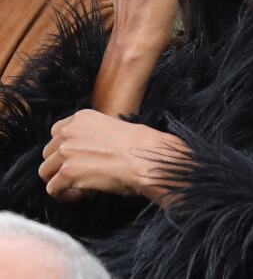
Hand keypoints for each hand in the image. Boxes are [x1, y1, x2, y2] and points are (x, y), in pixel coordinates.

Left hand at [38, 110, 186, 202]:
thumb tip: (86, 153)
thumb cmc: (139, 144)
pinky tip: (83, 195)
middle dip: (61, 166)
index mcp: (82, 117)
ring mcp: (67, 151)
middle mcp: (70, 131)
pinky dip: (65, 195)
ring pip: (46, 171)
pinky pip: (53, 189)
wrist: (146, 156)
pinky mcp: (67, 173)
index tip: (77, 159)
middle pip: (48, 153)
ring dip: (60, 181)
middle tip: (80, 175)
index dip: (64, 148)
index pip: (56, 132)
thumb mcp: (113, 126)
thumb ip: (93, 134)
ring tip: (80, 187)